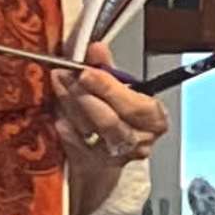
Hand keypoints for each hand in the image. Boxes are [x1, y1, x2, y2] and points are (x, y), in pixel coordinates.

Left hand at [60, 50, 167, 165]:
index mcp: (155, 120)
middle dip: (86, 96)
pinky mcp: (95, 166)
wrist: (104, 160)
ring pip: (92, 132)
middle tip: (67, 76)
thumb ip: (108, 69)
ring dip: (71, 106)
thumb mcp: (117, 90)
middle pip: (111, 121)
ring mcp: (117, 157)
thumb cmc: (117, 118)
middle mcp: (140, 141)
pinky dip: (67, 129)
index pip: (134, 106)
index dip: (109, 88)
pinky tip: (59, 115)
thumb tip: (96, 48)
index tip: (86, 72)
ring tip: (59, 84)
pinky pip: (76, 146)